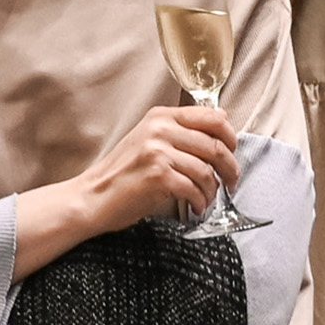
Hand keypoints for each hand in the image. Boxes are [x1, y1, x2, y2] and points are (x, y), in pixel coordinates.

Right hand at [54, 104, 239, 249]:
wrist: (92, 197)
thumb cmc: (121, 174)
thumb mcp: (149, 140)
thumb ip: (180, 131)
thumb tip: (222, 120)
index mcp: (160, 116)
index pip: (212, 117)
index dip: (231, 136)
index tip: (232, 152)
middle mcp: (160, 129)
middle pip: (215, 145)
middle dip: (230, 168)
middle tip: (231, 181)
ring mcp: (158, 152)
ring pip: (207, 170)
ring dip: (213, 190)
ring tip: (207, 199)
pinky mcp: (158, 176)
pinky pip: (194, 189)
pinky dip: (200, 202)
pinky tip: (196, 207)